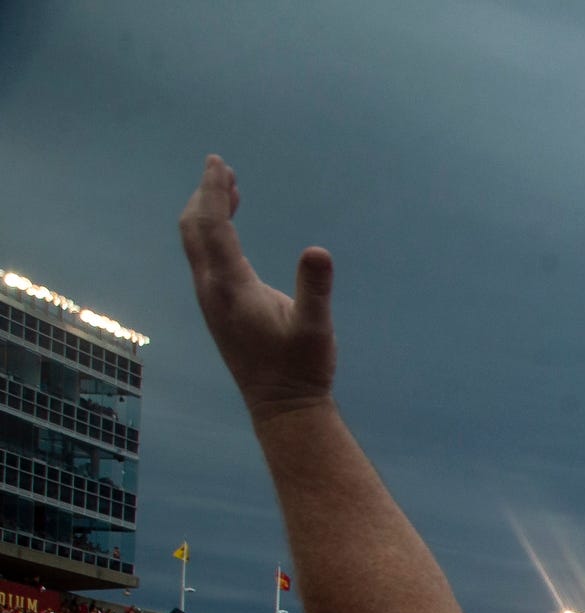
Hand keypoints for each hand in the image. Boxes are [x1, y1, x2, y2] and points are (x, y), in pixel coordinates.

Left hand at [178, 155, 336, 422]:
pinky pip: (205, 257)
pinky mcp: (216, 308)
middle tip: (221, 169)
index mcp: (231, 287)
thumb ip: (316, 289)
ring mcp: (210, 299)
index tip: (217, 162)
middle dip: (205, 195)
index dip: (215, 191)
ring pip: (195, 243)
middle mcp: (211, 289)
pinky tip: (230, 233)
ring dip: (206, 213)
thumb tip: (318, 252)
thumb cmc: (302, 369)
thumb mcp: (317, 330)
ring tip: (228, 191)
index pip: (215, 226)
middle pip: (194, 228)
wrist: (282, 406)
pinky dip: (211, 233)